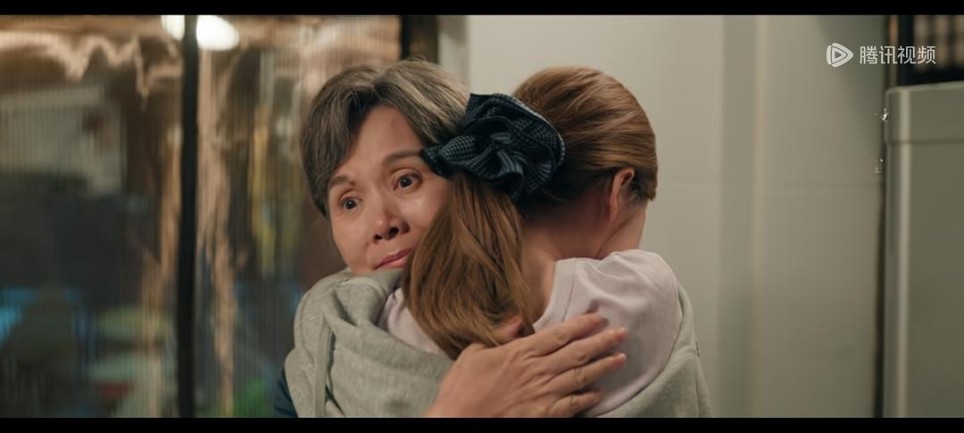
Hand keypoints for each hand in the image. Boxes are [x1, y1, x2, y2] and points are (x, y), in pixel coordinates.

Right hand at [424, 313, 626, 416]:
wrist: (457, 421)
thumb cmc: (461, 388)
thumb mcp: (474, 352)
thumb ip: (500, 333)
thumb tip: (519, 317)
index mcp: (520, 352)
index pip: (558, 334)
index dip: (581, 324)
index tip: (598, 317)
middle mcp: (536, 371)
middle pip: (576, 353)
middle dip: (601, 341)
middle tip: (622, 332)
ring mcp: (541, 395)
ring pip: (580, 377)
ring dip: (603, 366)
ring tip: (620, 357)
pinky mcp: (543, 416)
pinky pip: (572, 406)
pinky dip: (588, 398)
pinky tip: (600, 392)